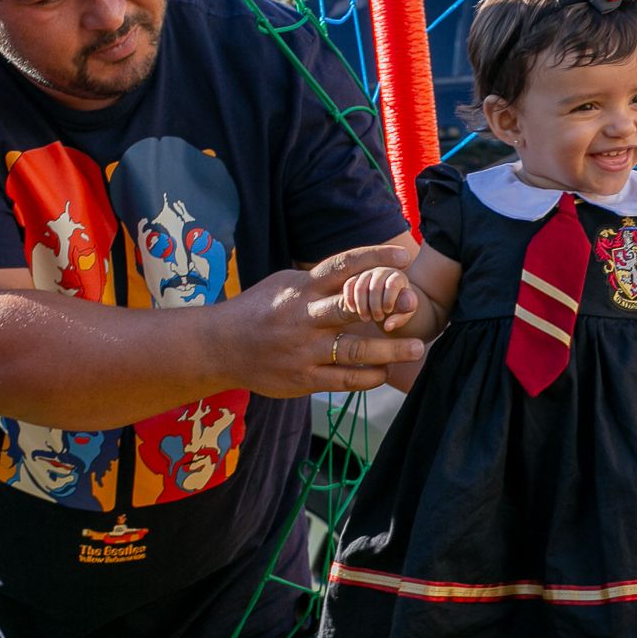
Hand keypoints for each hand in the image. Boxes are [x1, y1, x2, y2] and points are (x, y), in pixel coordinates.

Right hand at [233, 245, 424, 396]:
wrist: (220, 347)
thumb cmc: (260, 310)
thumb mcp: (286, 284)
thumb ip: (321, 281)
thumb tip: (365, 271)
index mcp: (302, 288)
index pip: (342, 266)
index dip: (374, 258)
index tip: (404, 257)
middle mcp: (304, 317)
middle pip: (351, 308)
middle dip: (386, 307)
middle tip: (414, 306)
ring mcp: (303, 350)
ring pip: (353, 350)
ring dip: (389, 351)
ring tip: (416, 350)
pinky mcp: (302, 379)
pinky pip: (343, 380)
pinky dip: (368, 377)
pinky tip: (383, 373)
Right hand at [341, 266, 418, 331]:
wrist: (388, 302)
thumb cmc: (399, 308)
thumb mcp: (404, 313)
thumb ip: (400, 317)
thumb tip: (388, 325)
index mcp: (398, 277)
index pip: (392, 284)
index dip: (389, 299)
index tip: (388, 311)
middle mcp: (382, 272)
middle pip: (375, 286)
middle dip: (375, 306)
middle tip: (378, 318)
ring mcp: (367, 274)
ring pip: (360, 287)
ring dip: (361, 305)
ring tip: (367, 319)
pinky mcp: (355, 278)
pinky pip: (349, 285)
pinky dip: (349, 299)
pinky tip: (353, 310)